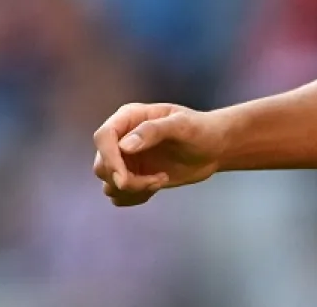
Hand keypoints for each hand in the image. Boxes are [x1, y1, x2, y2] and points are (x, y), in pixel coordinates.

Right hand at [92, 103, 225, 206]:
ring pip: (109, 184)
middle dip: (125, 180)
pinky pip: (119, 195)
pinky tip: (157, 185)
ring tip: (161, 180)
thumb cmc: (202, 130)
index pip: (103, 137)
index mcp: (130, 118)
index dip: (108, 159)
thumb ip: (154, 131)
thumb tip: (124, 146)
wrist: (215, 147)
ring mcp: (125, 159)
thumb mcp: (183, 126)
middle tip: (157, 181)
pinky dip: (134, 197)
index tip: (124, 178)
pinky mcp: (132, 176)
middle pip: (102, 166)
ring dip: (133, 190)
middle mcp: (122, 138)